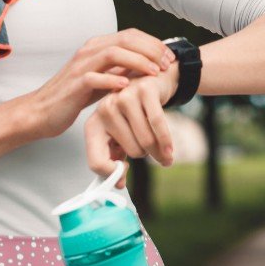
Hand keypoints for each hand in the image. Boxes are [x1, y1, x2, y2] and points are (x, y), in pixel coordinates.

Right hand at [28, 28, 175, 139]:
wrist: (42, 111)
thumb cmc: (74, 96)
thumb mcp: (102, 78)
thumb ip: (121, 69)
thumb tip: (149, 65)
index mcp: (97, 46)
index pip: (131, 34)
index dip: (153, 44)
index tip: (169, 58)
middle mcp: (89, 51)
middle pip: (126, 39)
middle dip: (151, 50)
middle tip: (167, 64)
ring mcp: (80, 66)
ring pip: (114, 53)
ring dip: (138, 61)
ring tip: (154, 73)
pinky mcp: (75, 84)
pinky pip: (96, 77)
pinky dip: (113, 80)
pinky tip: (127, 86)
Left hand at [85, 61, 179, 188]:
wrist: (150, 81)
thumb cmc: (133, 113)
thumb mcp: (120, 135)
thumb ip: (117, 159)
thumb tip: (119, 184)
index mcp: (94, 125)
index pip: (96, 161)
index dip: (112, 174)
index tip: (124, 175)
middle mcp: (105, 109)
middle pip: (131, 152)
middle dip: (145, 155)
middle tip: (150, 151)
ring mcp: (124, 98)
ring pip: (145, 140)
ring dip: (158, 151)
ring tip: (162, 152)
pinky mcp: (144, 90)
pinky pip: (159, 125)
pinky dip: (167, 142)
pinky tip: (170, 151)